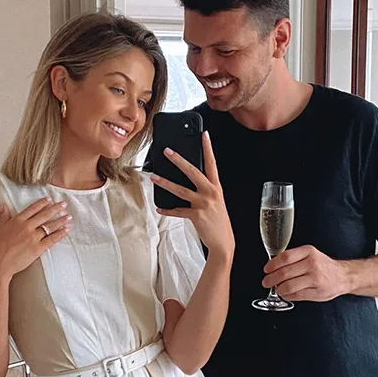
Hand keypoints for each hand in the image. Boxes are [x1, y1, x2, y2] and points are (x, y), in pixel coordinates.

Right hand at [0, 198, 71, 283]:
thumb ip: (3, 216)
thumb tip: (3, 205)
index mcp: (17, 220)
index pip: (32, 209)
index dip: (42, 203)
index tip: (49, 199)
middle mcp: (27, 226)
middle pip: (44, 215)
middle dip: (56, 208)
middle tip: (64, 204)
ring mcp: (33, 237)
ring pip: (50, 226)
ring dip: (61, 221)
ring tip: (69, 217)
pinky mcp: (38, 248)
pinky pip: (52, 239)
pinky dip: (60, 234)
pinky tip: (67, 230)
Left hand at [150, 131, 233, 257]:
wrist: (223, 242)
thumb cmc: (218, 221)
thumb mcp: (216, 201)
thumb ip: (205, 190)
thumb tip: (189, 180)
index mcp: (216, 187)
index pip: (212, 163)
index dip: (208, 148)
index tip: (204, 135)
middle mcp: (211, 193)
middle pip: (193, 171)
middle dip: (179, 160)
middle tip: (167, 151)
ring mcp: (203, 204)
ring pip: (181, 189)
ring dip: (165, 182)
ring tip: (154, 177)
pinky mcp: (196, 215)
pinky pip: (178, 211)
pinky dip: (167, 210)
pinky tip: (159, 208)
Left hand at [263, 245, 350, 301]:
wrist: (343, 276)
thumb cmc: (323, 266)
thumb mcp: (310, 255)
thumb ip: (293, 258)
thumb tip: (272, 266)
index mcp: (308, 252)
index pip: (285, 257)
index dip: (272, 264)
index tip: (266, 269)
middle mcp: (312, 264)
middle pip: (285, 273)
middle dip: (271, 279)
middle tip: (266, 282)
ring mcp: (315, 279)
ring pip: (289, 286)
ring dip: (279, 289)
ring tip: (277, 289)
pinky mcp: (316, 292)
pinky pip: (296, 296)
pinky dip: (287, 296)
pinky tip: (286, 294)